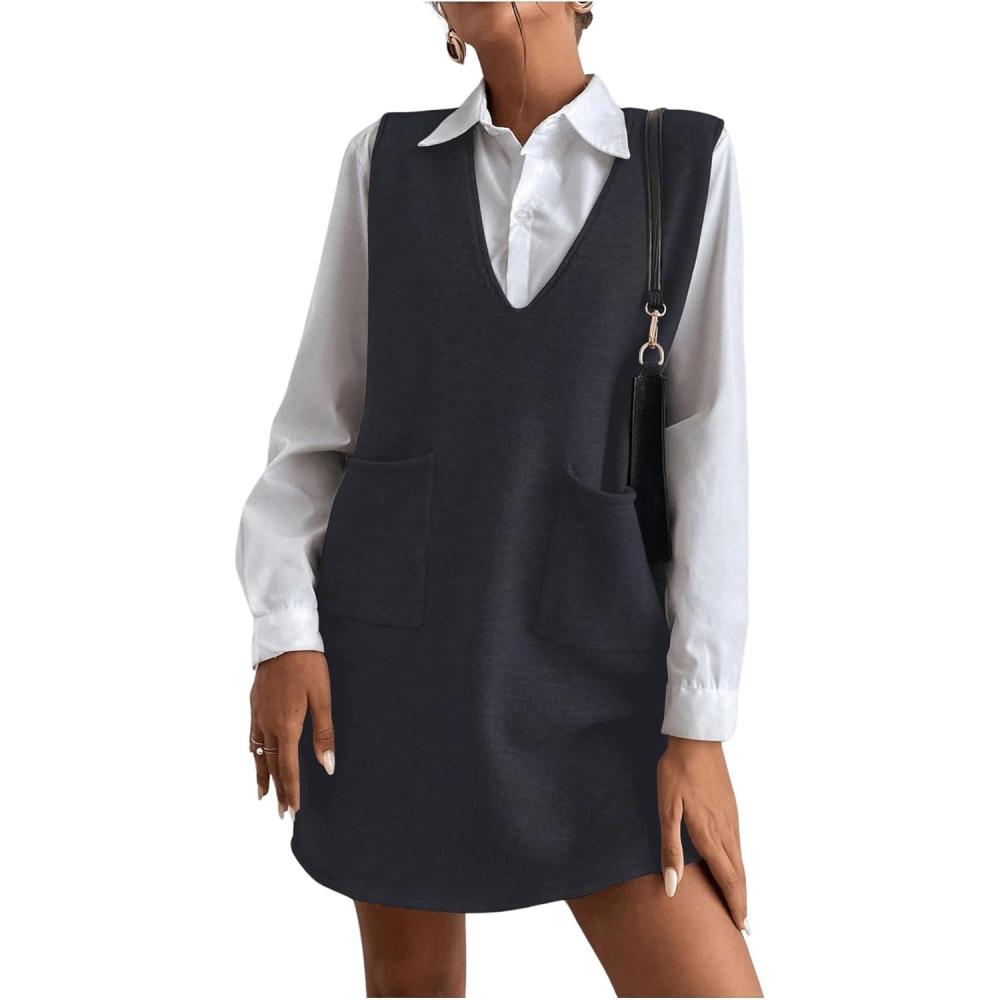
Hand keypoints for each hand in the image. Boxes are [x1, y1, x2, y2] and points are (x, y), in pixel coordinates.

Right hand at [249, 650, 334, 816]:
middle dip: (277, 789)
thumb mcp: (323, 698)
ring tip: (264, 794)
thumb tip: (327, 766)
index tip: (292, 810)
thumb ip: (324, 733)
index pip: (287, 767)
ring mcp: (258, 713)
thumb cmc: (308, 665)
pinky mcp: (254, 703)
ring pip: (257, 752)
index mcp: (286, 725)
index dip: (291, 790)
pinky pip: (252, 736)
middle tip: (281, 812)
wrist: (283, 637)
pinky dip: (254, 753)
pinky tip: (255, 755)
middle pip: (270, 764)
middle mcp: (267, 724)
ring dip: (262, 775)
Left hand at [657, 737, 748, 932]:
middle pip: (739, 874)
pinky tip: (733, 867)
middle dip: (742, 901)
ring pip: (740, 860)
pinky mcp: (731, 809)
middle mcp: (726, 830)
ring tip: (739, 904)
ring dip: (741, 885)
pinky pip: (738, 846)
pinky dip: (739, 866)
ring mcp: (731, 819)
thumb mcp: (666, 809)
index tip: (740, 927)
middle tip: (744, 926)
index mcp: (710, 834)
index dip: (735, 905)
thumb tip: (672, 885)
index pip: (728, 879)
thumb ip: (670, 848)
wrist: (696, 739)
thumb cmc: (676, 772)